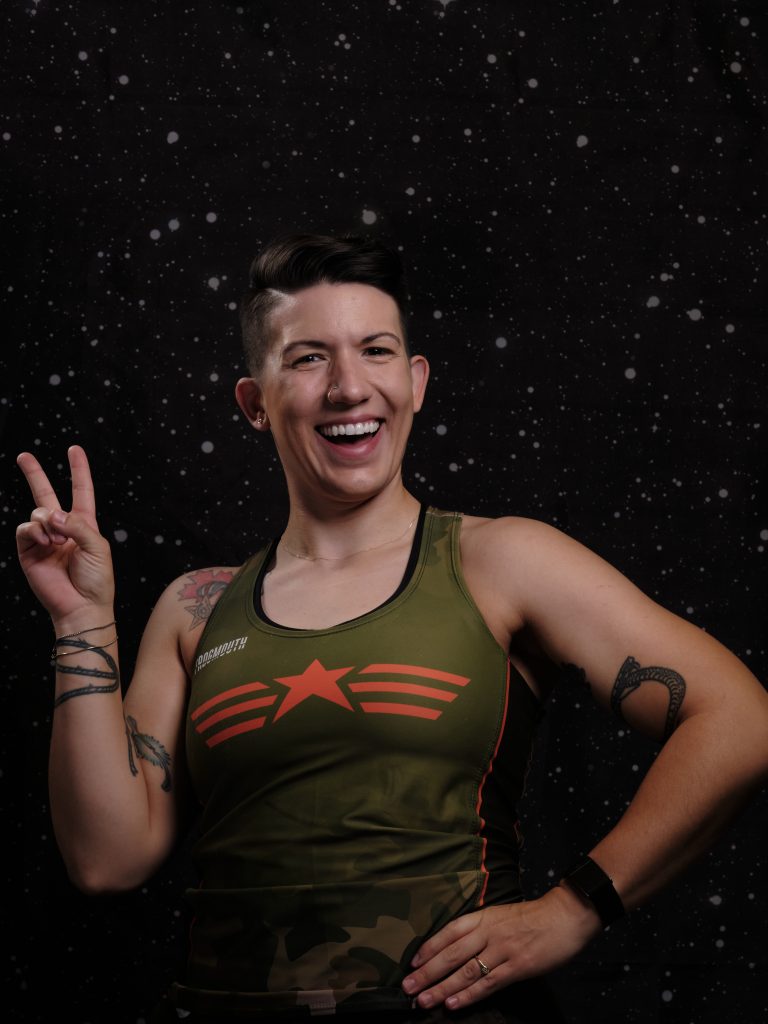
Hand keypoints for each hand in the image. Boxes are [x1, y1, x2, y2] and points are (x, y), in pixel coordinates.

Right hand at [16, 446, 114, 627]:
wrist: (81, 606)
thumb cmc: (97, 579)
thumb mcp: (97, 546)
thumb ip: (78, 524)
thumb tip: (52, 513)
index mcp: (84, 524)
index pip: (81, 491)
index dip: (79, 470)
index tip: (74, 449)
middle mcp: (62, 528)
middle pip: (47, 494)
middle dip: (35, 474)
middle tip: (23, 455)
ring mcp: (43, 539)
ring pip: (38, 512)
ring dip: (48, 521)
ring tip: (57, 540)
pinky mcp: (28, 551)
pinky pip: (26, 528)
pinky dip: (35, 530)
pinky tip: (46, 542)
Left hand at [401, 886, 600, 1011]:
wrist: (564, 916)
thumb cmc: (532, 917)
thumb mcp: (501, 915)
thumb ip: (480, 928)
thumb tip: (456, 946)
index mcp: (483, 916)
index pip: (449, 932)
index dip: (429, 948)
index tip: (412, 962)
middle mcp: (488, 932)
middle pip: (451, 953)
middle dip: (427, 971)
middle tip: (408, 987)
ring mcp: (502, 949)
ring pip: (465, 970)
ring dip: (441, 987)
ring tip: (423, 1000)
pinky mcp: (517, 967)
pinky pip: (488, 983)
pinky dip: (468, 995)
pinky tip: (453, 1003)